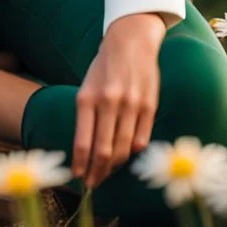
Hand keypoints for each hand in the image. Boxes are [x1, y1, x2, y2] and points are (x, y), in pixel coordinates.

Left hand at [72, 13, 164, 188]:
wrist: (130, 41)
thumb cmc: (103, 68)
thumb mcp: (86, 88)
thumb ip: (87, 118)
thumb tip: (86, 153)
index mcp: (87, 98)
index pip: (83, 142)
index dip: (80, 165)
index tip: (78, 178)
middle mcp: (109, 103)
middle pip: (104, 151)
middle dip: (97, 173)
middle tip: (92, 185)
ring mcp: (131, 105)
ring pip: (123, 149)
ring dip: (114, 167)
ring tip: (106, 174)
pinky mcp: (149, 106)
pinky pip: (141, 139)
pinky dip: (132, 152)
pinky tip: (125, 156)